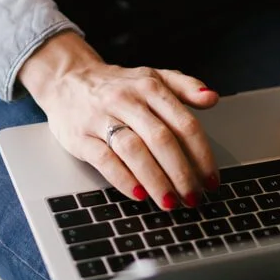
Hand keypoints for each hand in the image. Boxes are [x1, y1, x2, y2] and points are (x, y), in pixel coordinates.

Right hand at [18, 31, 219, 208]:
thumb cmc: (118, 86)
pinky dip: (123, 179)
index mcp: (151, 87)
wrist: (67, 79)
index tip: (211, 178)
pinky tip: (138, 194)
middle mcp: (128, 100)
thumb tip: (212, 98)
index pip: (183, 123)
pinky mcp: (80, 136)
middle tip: (193, 197)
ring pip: (134, 150)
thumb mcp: (154, 77)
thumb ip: (185, 87)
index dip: (202, 154)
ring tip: (169, 202)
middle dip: (182, 173)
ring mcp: (102, 118)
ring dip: (155, 180)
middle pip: (161, 139)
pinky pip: (104, 160)